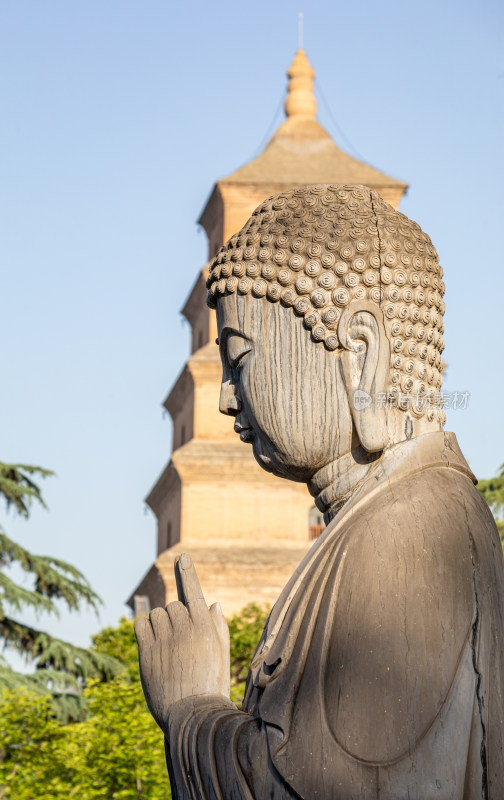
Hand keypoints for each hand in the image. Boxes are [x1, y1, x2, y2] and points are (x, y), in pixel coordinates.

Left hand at [134, 553, 229, 730]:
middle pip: (173, 606)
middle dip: (175, 618)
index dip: (188, 572)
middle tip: (180, 643)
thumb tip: (212, 603)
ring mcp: (165, 638)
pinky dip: (144, 628)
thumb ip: (218, 627)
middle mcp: (185, 627)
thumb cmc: (210, 685)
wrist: (192, 716)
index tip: (182, 556)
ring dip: (161, 624)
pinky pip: (141, 624)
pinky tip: (152, 642)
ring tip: (168, 648)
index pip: (194, 592)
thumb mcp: (222, 655)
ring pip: (157, 614)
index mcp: (206, 626)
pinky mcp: (147, 650)